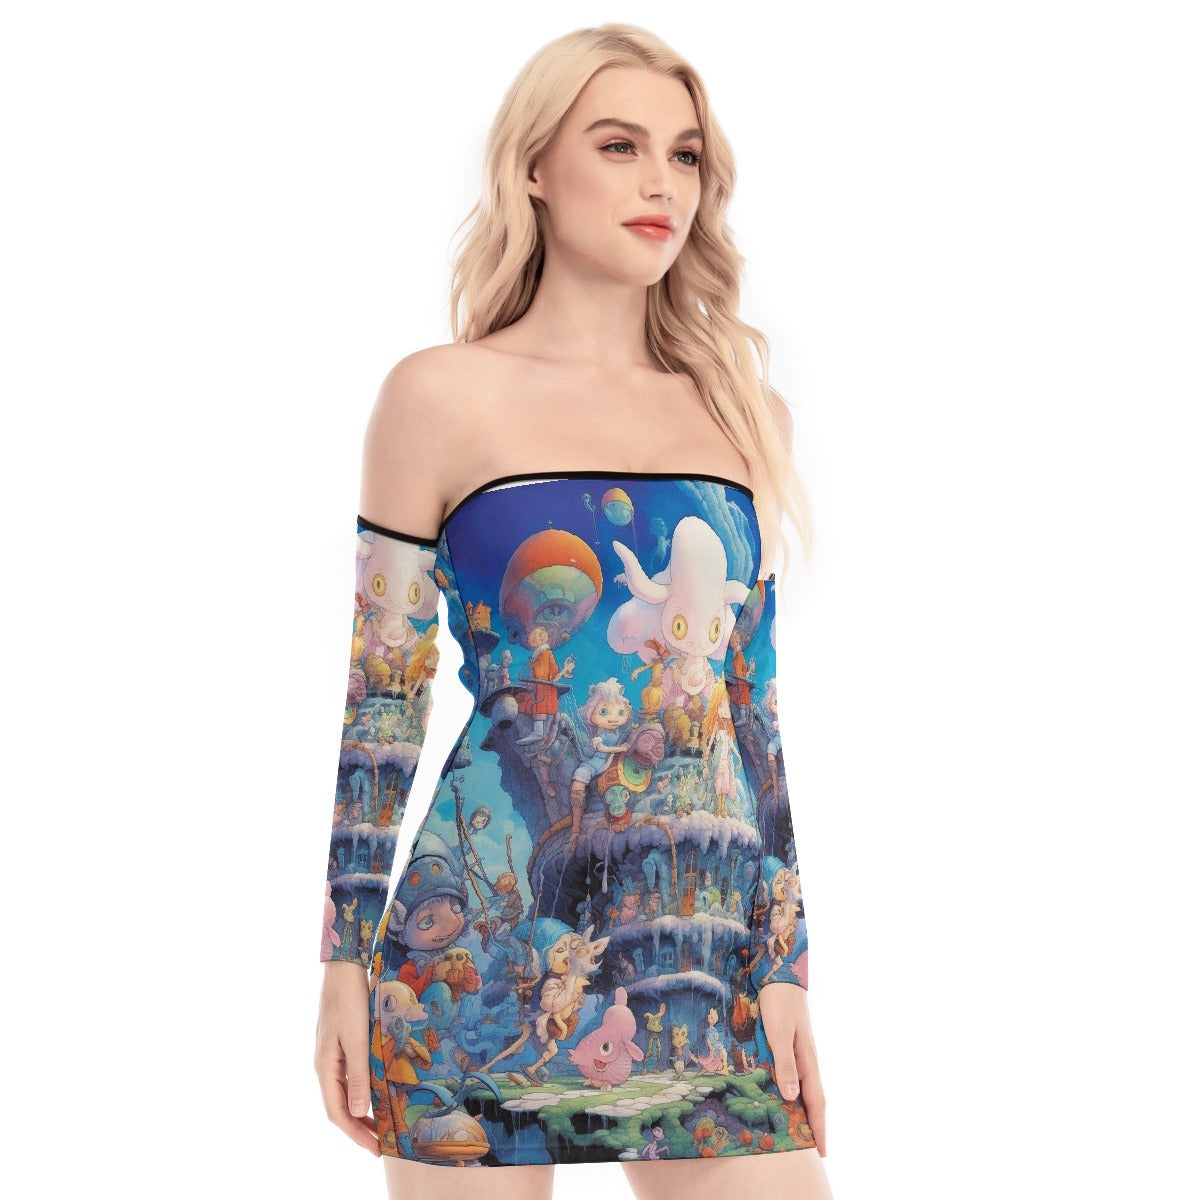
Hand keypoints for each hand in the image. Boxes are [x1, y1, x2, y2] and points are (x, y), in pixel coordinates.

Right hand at [315, 960, 379, 1155]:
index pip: (337, 1112)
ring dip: (362, 1110)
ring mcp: (331, 1054)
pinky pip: (349, 1076)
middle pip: (340, 1105)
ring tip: (382, 1123)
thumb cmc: (349, 1000)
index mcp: (325, 1067)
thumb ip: (357, 1075)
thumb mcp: (356, 1038)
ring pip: (344, 1092)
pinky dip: (362, 1090)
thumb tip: (359, 1111)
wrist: (344, 968)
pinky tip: (376, 1091)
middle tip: (383, 1142)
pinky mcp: (340, 1044)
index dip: (355, 1133)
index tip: (375, 1149)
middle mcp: (324, 1065)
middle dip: (360, 1126)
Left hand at [757, 982, 826, 1155]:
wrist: (780, 975)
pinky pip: (796, 1075)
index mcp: (807, 1060)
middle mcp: (807, 1059)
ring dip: (805, 1110)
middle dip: (815, 1124)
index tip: (823, 1153)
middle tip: (813, 1150)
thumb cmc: (779, 1003)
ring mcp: (800, 1052)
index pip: (816, 1102)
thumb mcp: (778, 1032)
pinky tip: (787, 1096)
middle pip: (813, 1099)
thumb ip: (785, 1063)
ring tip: (800, 1130)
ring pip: (805, 1088)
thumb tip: (791, 1096)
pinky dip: (795, 1092)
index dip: (819, 1128)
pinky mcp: (791, 1044)